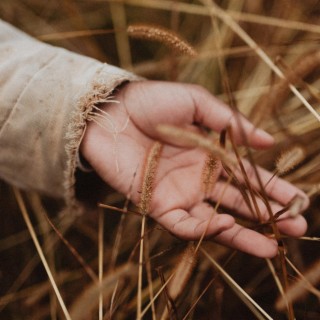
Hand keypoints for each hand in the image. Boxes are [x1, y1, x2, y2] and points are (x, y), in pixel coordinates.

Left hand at [80, 81, 308, 257]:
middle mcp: (199, 179)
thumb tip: (269, 143)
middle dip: (268, 217)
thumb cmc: (152, 102)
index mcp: (211, 156)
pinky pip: (184, 224)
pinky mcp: (157, 205)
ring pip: (215, 222)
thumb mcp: (197, 103)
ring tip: (270, 247)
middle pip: (239, 204)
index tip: (300, 199)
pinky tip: (227, 223)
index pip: (249, 177)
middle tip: (297, 227)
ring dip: (242, 235)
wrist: (111, 112)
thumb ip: (231, 123)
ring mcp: (180, 194)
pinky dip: (205, 228)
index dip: (275, 188)